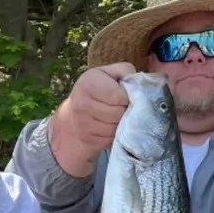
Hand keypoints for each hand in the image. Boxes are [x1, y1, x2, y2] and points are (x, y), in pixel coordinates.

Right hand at [49, 62, 136, 176]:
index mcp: (88, 82)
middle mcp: (82, 103)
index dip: (126, 97)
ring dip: (121, 123)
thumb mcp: (109, 74)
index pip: (118, 96)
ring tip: (116, 116)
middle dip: (125, 111)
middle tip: (121, 107)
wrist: (75, 119)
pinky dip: (115, 134)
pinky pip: (112, 139)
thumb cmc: (99, 91)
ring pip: (116, 127)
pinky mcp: (89, 140)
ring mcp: (83, 124)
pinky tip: (110, 127)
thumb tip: (138, 84)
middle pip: (118, 113)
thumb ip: (125, 72)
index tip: (124, 96)